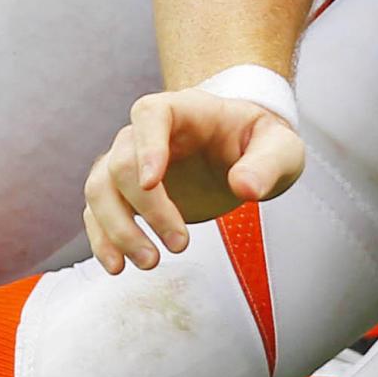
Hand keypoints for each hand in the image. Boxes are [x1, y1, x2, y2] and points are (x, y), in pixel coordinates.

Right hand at [82, 86, 305, 273]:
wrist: (244, 151)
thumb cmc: (259, 143)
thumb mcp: (280, 148)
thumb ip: (267, 164)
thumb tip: (244, 188)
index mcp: (184, 111)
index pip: (150, 114)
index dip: (146, 146)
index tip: (153, 181)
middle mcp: (146, 133)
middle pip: (122, 162)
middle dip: (146, 207)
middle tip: (181, 245)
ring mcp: (131, 162)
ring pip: (100, 189)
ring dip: (117, 229)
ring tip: (150, 263)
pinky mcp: (125, 193)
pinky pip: (97, 212)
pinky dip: (102, 239)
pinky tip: (118, 266)